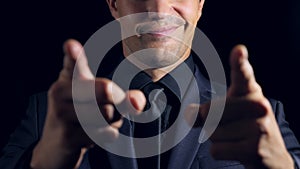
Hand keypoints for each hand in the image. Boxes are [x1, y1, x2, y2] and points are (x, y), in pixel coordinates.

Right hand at [30, 39, 145, 168]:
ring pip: (107, 114)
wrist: (56, 146)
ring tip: (100, 122)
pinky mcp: (67, 136)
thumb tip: (138, 101)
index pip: (73, 63)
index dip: (74, 54)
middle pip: (106, 90)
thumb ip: (122, 96)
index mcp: (69, 78)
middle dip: (120, 100)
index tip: (71, 45)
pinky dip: (108, 135)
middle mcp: (60, 92)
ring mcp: (61, 114)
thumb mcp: (99, 100)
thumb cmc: (82, 115)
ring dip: (113, 121)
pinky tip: (95, 134)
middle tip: (117, 105)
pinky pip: (104, 134)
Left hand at [196, 45, 293, 168]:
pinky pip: (216, 149)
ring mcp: (258, 127)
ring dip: (217, 139)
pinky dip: (220, 152)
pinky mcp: (254, 148)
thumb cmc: (244, 128)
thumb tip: (188, 113)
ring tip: (237, 138)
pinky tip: (238, 149)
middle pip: (209, 111)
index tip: (238, 50)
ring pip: (211, 132)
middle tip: (231, 126)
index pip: (243, 75)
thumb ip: (205, 110)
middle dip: (211, 122)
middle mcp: (257, 106)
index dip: (239, 62)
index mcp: (250, 91)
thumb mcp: (227, 113)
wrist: (271, 155)